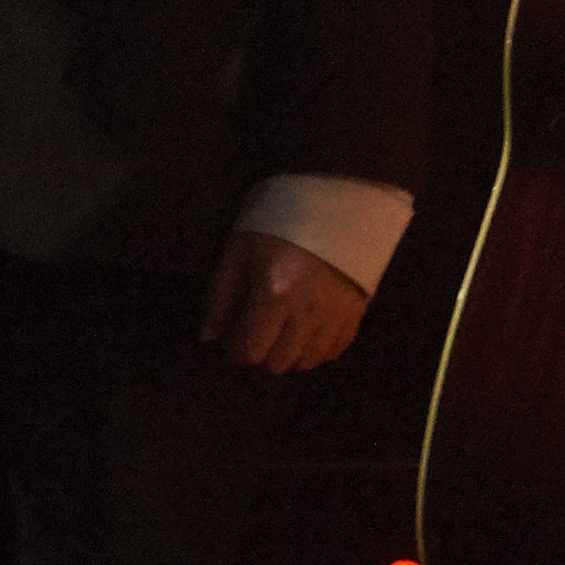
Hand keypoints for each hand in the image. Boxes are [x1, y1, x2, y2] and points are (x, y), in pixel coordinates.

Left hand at [203, 232, 375, 374]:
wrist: (334, 201)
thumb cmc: (277, 225)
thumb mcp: (239, 252)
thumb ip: (220, 297)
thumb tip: (208, 338)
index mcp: (274, 294)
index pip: (250, 351)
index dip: (235, 351)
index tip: (233, 337)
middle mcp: (308, 312)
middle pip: (279, 363)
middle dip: (262, 354)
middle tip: (257, 334)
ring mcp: (337, 315)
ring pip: (308, 362)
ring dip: (290, 354)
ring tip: (283, 334)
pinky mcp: (357, 312)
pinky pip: (335, 351)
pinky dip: (318, 350)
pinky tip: (308, 332)